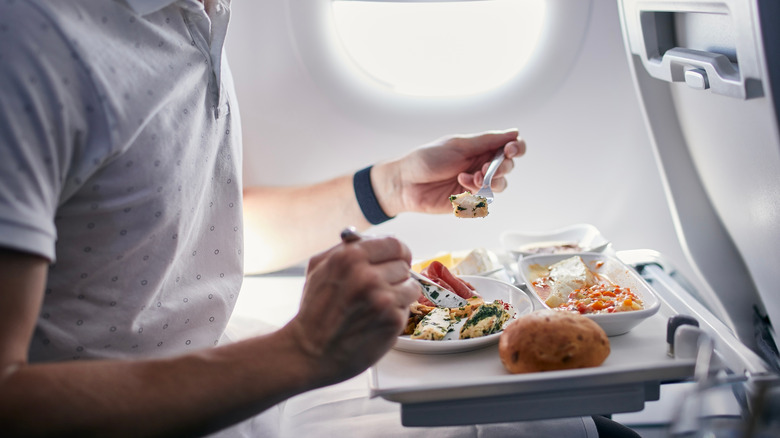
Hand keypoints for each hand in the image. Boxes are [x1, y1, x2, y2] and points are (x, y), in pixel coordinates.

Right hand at [283, 235, 418, 386]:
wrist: (310, 351)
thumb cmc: (314, 311)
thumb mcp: (319, 267)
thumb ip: (346, 248)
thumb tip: (373, 238)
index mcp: (350, 256)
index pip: (394, 244)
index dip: (397, 253)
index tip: (396, 260)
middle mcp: (368, 275)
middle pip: (404, 265)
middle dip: (394, 276)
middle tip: (379, 288)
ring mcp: (382, 298)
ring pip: (411, 286)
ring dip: (399, 295)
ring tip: (378, 305)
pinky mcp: (392, 320)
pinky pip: (408, 308)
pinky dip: (396, 313)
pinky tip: (377, 319)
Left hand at [373, 129, 525, 215]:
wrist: (405, 183)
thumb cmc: (427, 159)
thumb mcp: (458, 145)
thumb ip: (487, 141)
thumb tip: (514, 132)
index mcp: (479, 148)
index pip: (509, 147)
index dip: (516, 148)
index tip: (511, 150)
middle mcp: (480, 165)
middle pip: (508, 167)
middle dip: (502, 167)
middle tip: (485, 167)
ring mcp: (475, 184)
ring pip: (500, 185)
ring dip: (491, 181)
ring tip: (472, 178)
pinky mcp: (469, 201)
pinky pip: (485, 199)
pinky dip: (477, 191)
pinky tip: (461, 184)